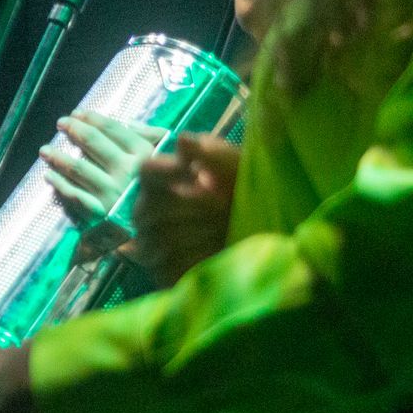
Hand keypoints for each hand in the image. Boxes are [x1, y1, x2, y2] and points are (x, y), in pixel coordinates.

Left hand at [40, 110, 166, 262]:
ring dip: (59, 158)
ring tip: (45, 151)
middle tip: (61, 124)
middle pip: (93, 144)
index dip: (93, 119)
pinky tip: (49, 177)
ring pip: (79, 169)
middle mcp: (127, 172)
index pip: (114, 130)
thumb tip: (129, 123)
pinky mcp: (102, 214)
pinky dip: (60, 186)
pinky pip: (75, 197)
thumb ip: (154, 139)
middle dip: (74, 131)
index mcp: (145, 155)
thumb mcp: (170, 161)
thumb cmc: (167, 193)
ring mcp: (113, 193)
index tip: (77, 114)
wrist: (167, 235)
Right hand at [123, 133, 240, 287]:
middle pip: (150, 207)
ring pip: (161, 237)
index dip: (168, 172)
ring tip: (225, 228)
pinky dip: (198, 256)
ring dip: (200, 231)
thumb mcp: (238, 168)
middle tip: (224, 205)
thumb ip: (212, 153)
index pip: (146, 170)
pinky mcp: (162, 271)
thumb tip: (182, 141)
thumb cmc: (247, 197)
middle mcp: (149, 210)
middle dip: (193, 206)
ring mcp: (151, 243)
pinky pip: (169, 264)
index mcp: (164, 179)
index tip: (198, 174)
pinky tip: (216, 251)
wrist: (266, 239)